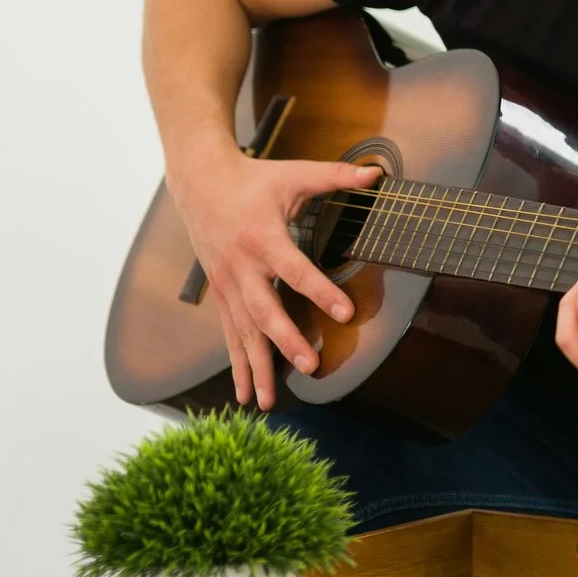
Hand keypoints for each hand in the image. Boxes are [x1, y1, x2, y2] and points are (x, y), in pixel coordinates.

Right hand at [166, 145, 378, 409]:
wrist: (199, 181)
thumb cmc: (254, 179)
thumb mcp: (295, 173)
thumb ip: (336, 176)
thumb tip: (378, 173)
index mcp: (264, 238)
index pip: (296, 270)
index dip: (320, 291)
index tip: (346, 313)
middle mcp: (241, 266)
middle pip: (263, 310)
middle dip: (286, 341)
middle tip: (311, 366)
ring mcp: (227, 284)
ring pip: (242, 331)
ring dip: (256, 367)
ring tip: (267, 403)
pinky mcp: (221, 293)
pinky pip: (229, 334)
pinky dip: (238, 365)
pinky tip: (245, 394)